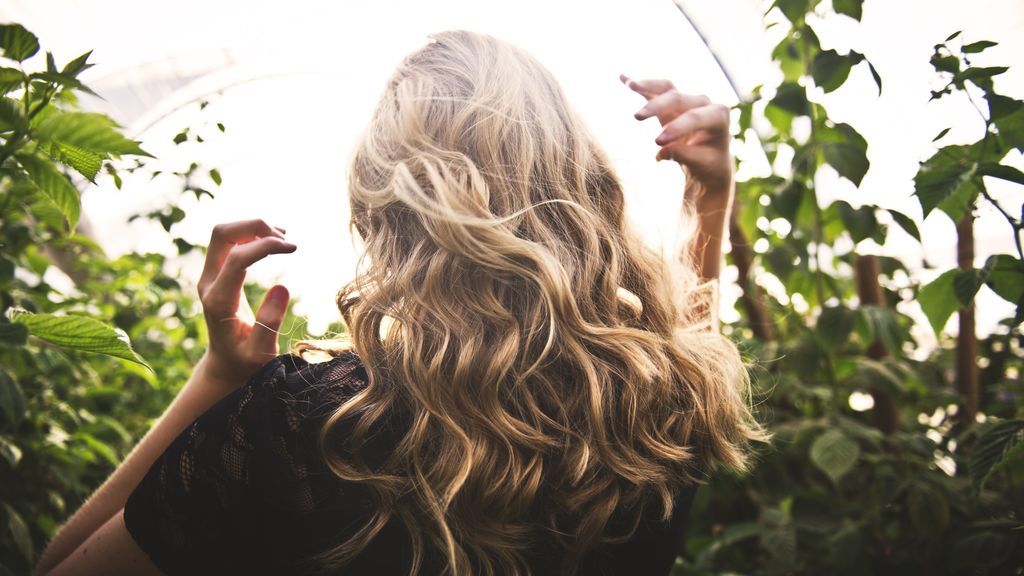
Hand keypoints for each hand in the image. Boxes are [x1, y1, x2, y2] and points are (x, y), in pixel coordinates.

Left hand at [197, 219, 296, 386]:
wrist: (225, 364)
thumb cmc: (246, 362)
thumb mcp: (261, 352)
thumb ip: (269, 322)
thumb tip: (282, 287)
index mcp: (219, 302)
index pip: (237, 258)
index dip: (265, 245)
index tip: (293, 248)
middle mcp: (208, 284)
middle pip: (222, 235)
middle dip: (254, 226)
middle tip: (285, 239)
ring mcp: (209, 277)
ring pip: (224, 234)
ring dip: (253, 228)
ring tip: (283, 239)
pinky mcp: (216, 274)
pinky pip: (229, 242)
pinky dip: (250, 234)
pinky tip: (273, 241)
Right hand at [621, 75, 732, 195]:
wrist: (709, 161)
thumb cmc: (708, 164)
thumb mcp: (701, 164)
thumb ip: (684, 155)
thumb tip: (662, 152)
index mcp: (718, 116)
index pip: (694, 117)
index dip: (676, 127)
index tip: (657, 142)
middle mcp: (704, 103)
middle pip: (677, 99)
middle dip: (657, 106)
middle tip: (636, 117)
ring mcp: (687, 100)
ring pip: (666, 88)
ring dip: (647, 86)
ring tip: (630, 85)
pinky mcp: (672, 102)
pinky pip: (656, 91)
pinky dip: (641, 86)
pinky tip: (622, 78)